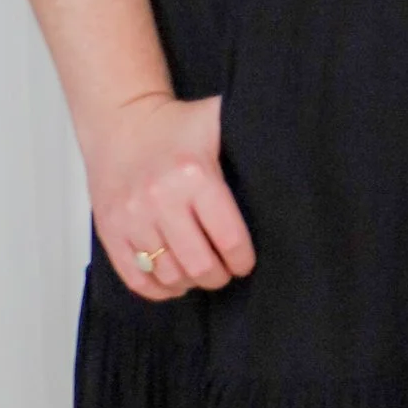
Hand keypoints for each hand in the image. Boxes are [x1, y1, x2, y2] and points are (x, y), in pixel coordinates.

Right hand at [84, 90, 255, 300]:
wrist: (119, 120)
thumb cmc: (176, 126)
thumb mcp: (217, 119)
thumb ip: (253, 133)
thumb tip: (297, 150)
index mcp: (194, 174)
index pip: (229, 238)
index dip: (242, 259)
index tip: (245, 261)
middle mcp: (160, 198)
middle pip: (200, 265)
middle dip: (219, 276)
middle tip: (224, 270)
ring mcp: (131, 217)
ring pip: (170, 276)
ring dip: (191, 282)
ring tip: (199, 271)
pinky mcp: (109, 230)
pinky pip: (137, 278)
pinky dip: (159, 289)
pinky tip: (173, 278)